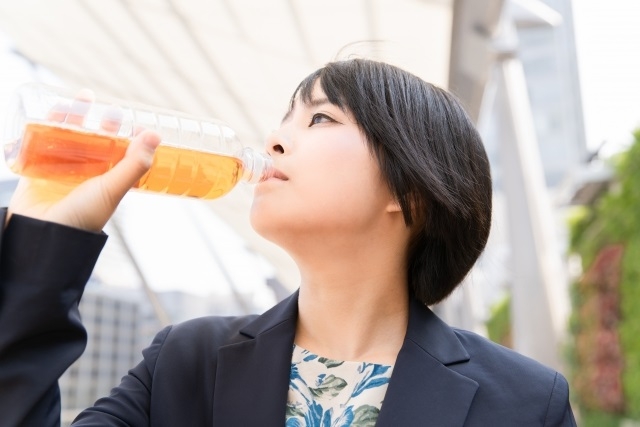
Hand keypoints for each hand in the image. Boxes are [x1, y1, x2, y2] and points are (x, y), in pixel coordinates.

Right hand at [7, 90, 160, 231]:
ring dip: (73, 117)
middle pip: (96, 141)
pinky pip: (41, 143)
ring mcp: (62, 171)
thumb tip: (156, 135)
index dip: (130, 138)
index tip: (137, 124)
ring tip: (81, 98)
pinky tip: (50, 110)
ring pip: (69, 137)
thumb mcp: (113, 189)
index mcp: (109, 180)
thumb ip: (134, 164)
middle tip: (109, 108)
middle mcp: (87, 174)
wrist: (42, 235)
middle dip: (102, 123)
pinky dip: (44, 126)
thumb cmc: (83, 216)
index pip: (124, 154)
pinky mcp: (38, 169)